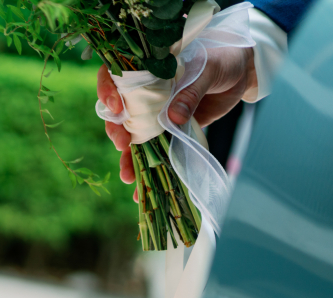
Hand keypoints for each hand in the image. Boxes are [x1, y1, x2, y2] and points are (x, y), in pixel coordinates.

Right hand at [98, 46, 254, 183]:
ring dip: (128, 157)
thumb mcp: (207, 70)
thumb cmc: (223, 59)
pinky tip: (142, 186)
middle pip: (119, 113)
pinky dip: (149, 167)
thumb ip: (190, 92)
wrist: (243, 72)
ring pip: (134, 136)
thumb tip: (172, 118)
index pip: (115, 76)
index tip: (116, 108)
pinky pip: (155, 149)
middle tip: (122, 144)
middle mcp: (146, 92)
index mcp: (148, 69)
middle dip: (115, 131)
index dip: (107, 91)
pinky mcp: (170, 129)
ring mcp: (156, 113)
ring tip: (127, 176)